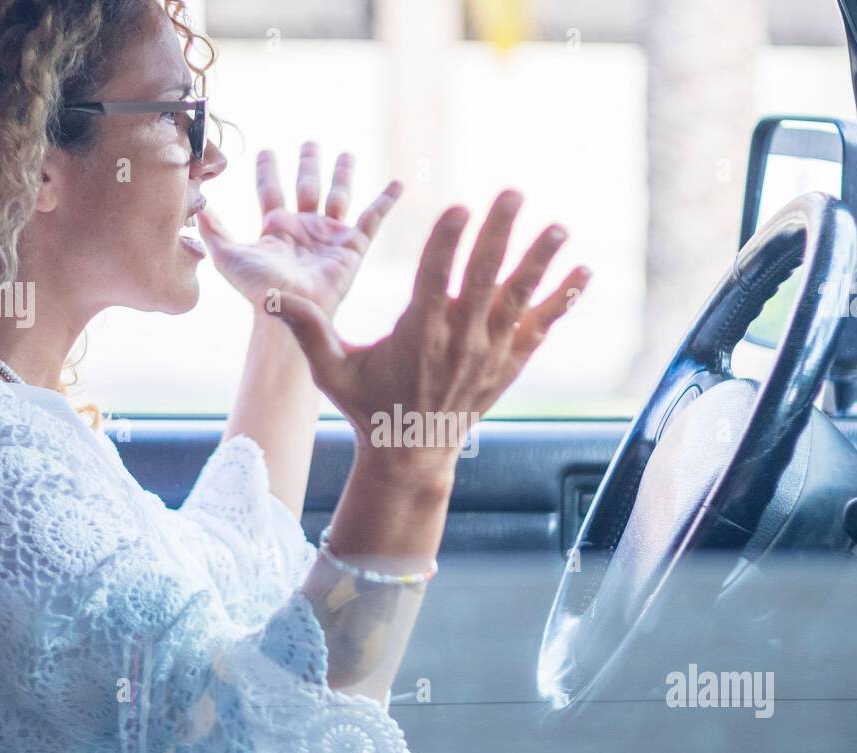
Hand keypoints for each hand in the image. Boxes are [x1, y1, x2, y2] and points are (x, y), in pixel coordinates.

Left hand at [196, 142, 400, 318]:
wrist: (291, 309)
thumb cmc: (258, 289)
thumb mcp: (228, 256)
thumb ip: (214, 229)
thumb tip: (197, 204)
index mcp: (276, 228)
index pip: (271, 189)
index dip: (269, 169)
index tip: (268, 151)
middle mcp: (304, 228)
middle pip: (308, 185)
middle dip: (308, 163)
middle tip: (310, 143)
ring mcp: (329, 235)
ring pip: (339, 194)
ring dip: (343, 173)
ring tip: (346, 154)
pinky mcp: (353, 246)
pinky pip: (374, 217)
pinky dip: (387, 200)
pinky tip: (398, 184)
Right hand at [269, 190, 590, 478]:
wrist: (412, 455)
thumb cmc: (368, 406)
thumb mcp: (330, 371)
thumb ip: (306, 330)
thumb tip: (272, 297)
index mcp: (416, 337)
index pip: (433, 281)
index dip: (446, 243)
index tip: (458, 207)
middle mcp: (458, 343)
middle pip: (481, 281)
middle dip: (498, 236)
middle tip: (513, 194)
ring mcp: (488, 353)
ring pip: (517, 300)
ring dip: (539, 261)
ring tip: (558, 226)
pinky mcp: (509, 362)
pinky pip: (541, 326)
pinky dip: (563, 299)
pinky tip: (585, 270)